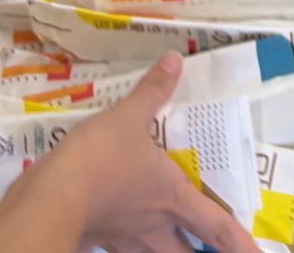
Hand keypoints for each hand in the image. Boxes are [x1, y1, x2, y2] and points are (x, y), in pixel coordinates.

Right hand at [0, 54, 259, 252]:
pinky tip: (129, 238)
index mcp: (172, 197)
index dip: (242, 244)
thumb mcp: (129, 116)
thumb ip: (153, 90)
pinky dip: (134, 247)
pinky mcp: (101, 239)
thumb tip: (175, 60)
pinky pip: (126, 251)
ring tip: (181, 250)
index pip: (217, 227)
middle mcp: (155, 225)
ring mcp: (127, 238)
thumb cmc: (100, 157)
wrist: (51, 196)